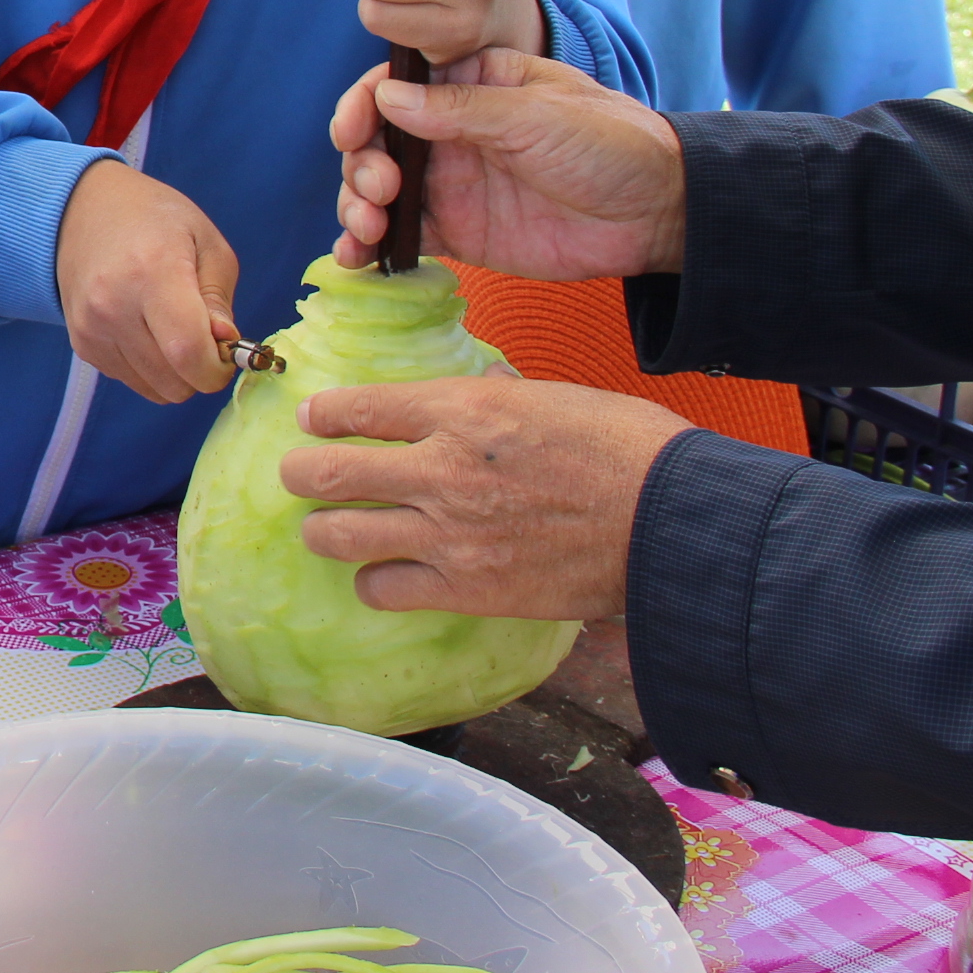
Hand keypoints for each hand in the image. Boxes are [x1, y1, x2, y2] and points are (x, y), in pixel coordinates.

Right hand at [53, 161, 241, 404]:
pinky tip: (146, 330)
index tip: (226, 353)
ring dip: (174, 373)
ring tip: (172, 330)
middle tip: (203, 336)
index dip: (217, 369)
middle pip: (174, 382)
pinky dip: (149, 369)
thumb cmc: (154, 220)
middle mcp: (114, 305)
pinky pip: (131, 382)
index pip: (188, 352)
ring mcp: (92, 329)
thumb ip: (219, 299)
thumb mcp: (206, 242)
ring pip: (154, 391)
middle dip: (200, 371)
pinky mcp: (81, 344)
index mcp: (153, 271)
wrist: (82, 210)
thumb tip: (225, 344)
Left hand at [283, 376, 692, 619]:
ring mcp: (447, 533)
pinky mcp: (466, 588)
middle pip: (324, 472)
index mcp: (462, 410)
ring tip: (330, 529)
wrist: (671, 522)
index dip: (323, 414)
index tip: (313, 419)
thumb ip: (500, 395)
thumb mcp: (555, 397)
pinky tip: (385, 575)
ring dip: (325, 530)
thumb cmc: (628, 449)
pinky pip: (382, 588)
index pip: (359, 407)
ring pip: (337, 534)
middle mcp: (440, 468)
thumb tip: (481, 383)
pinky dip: (374, 582)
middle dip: (300, 473)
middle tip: (301, 476)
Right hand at [329, 48, 687, 275]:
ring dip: (356, 203)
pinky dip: (369, 246)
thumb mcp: (537, 114)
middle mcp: (451, 132)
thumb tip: (388, 98)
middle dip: (362, 163)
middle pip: (377, 141)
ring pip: (379, 189)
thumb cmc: (610, 143)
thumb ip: (462, 108)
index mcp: (471, 84)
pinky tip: (355, 257)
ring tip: (366, 224)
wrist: (657, 214)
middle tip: (382, 187)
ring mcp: (451, 183)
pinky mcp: (458, 233)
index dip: (363, 106)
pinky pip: (401, 236)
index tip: (352, 131)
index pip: (397, 86)